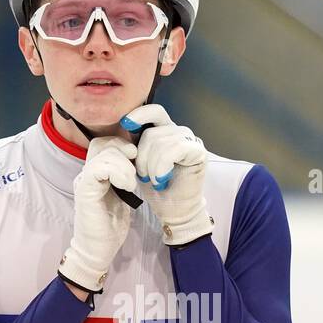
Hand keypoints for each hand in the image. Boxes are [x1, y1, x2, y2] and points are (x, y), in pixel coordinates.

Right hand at [58, 136, 137, 292]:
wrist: (98, 251)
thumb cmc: (110, 227)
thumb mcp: (122, 196)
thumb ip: (123, 177)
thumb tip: (137, 161)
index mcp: (95, 173)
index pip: (103, 143)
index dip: (121, 144)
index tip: (137, 158)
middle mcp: (86, 174)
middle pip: (102, 143)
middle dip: (124, 150)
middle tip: (136, 169)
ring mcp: (84, 181)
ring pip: (104, 154)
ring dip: (125, 166)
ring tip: (131, 184)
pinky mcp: (85, 191)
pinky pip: (99, 169)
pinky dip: (118, 173)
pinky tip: (127, 187)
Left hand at [120, 105, 212, 245]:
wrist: (173, 211)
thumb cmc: (157, 188)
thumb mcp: (139, 163)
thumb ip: (134, 143)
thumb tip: (123, 123)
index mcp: (164, 131)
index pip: (153, 111)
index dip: (139, 114)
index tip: (124, 124)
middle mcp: (179, 132)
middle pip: (153, 132)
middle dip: (142, 157)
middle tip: (144, 176)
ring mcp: (191, 141)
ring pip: (161, 142)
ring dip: (152, 166)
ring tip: (155, 181)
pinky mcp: (199, 152)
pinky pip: (174, 150)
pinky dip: (163, 167)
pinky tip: (163, 180)